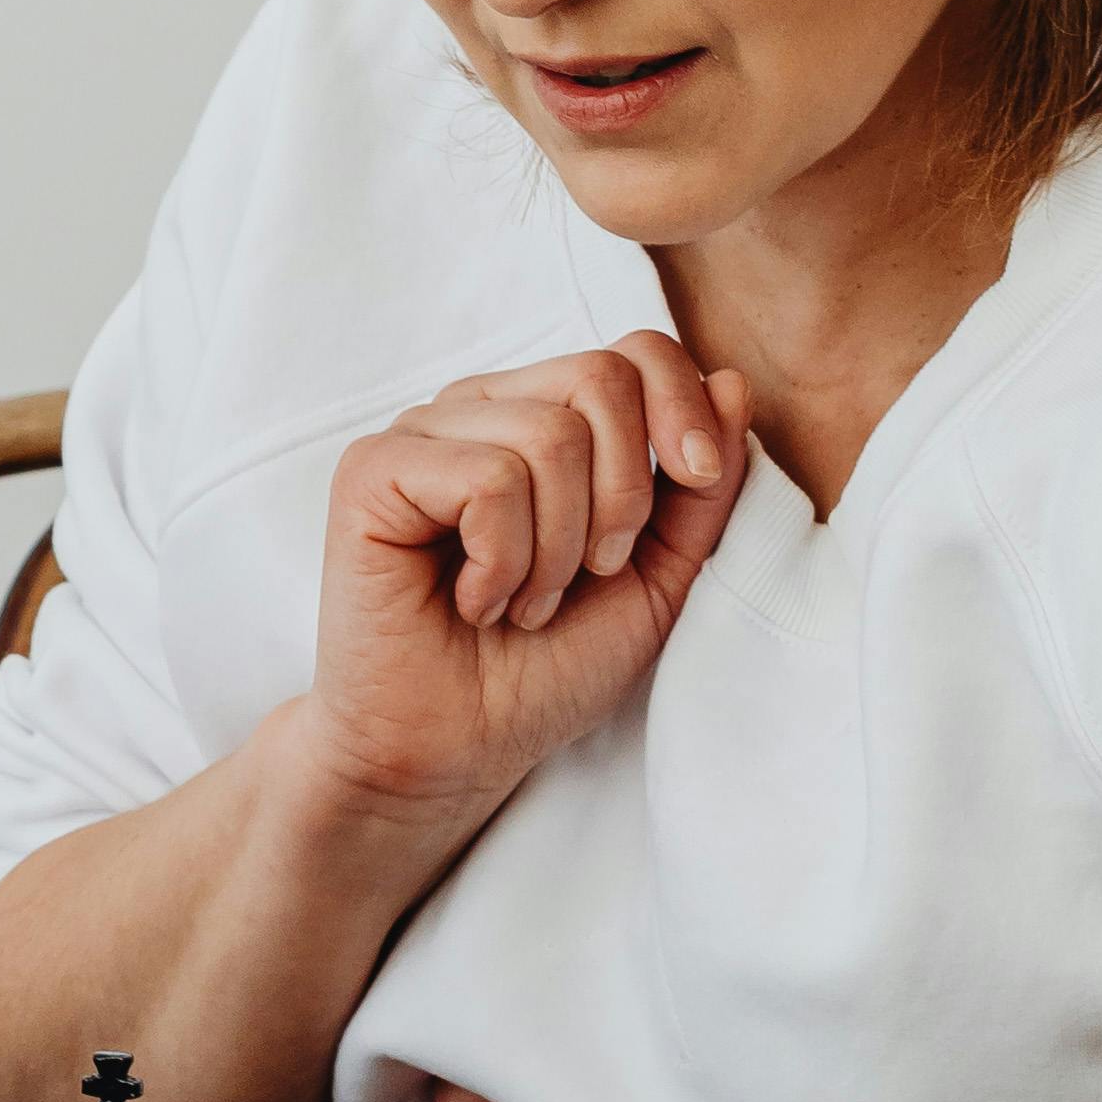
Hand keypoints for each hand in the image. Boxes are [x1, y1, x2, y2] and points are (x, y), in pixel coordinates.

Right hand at [302, 338, 750, 839]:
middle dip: (624, 495)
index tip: (697, 483)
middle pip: (599, 377)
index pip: (634, 351)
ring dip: (557, 549)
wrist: (457, 750)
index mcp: (547, 417)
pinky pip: (486, 477)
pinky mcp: (371, 470)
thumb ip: (701, 488)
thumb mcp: (659, 577)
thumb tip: (730, 381)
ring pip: (548, 435)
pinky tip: (476, 600)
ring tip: (523, 603)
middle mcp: (483, 408)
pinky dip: (502, 559)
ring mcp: (422, 433)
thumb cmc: (547, 669)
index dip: (682, 407)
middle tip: (588, 574)